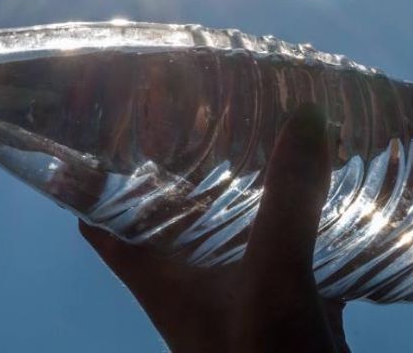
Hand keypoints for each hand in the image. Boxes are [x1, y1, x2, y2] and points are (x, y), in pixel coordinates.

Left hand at [80, 103, 348, 351]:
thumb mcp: (274, 279)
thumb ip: (287, 202)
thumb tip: (306, 116)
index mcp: (159, 277)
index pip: (98, 217)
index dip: (84, 174)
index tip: (88, 120)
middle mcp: (189, 282)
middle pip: (163, 215)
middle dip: (172, 164)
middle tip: (186, 103)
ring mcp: (237, 296)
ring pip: (227, 230)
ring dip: (238, 189)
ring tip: (254, 126)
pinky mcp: (285, 310)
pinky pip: (287, 253)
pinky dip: (300, 222)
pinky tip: (328, 187)